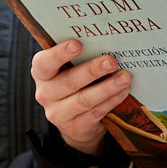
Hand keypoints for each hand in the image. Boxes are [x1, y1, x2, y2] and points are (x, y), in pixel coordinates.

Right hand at [31, 40, 131, 155]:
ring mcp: (59, 113)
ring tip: (124, 77)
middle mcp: (45, 94)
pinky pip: (96, 112)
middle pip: (69, 82)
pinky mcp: (75, 127)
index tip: (77, 44)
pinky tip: (123, 91)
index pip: (44, 63)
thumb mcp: (68, 69)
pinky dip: (112, 100)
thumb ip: (78, 57)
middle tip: (111, 61)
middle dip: (92, 70)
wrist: (73, 121)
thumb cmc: (73, 83)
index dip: (59, 54)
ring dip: (107, 87)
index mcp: (42, 74)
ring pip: (85, 99)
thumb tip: (104, 40)